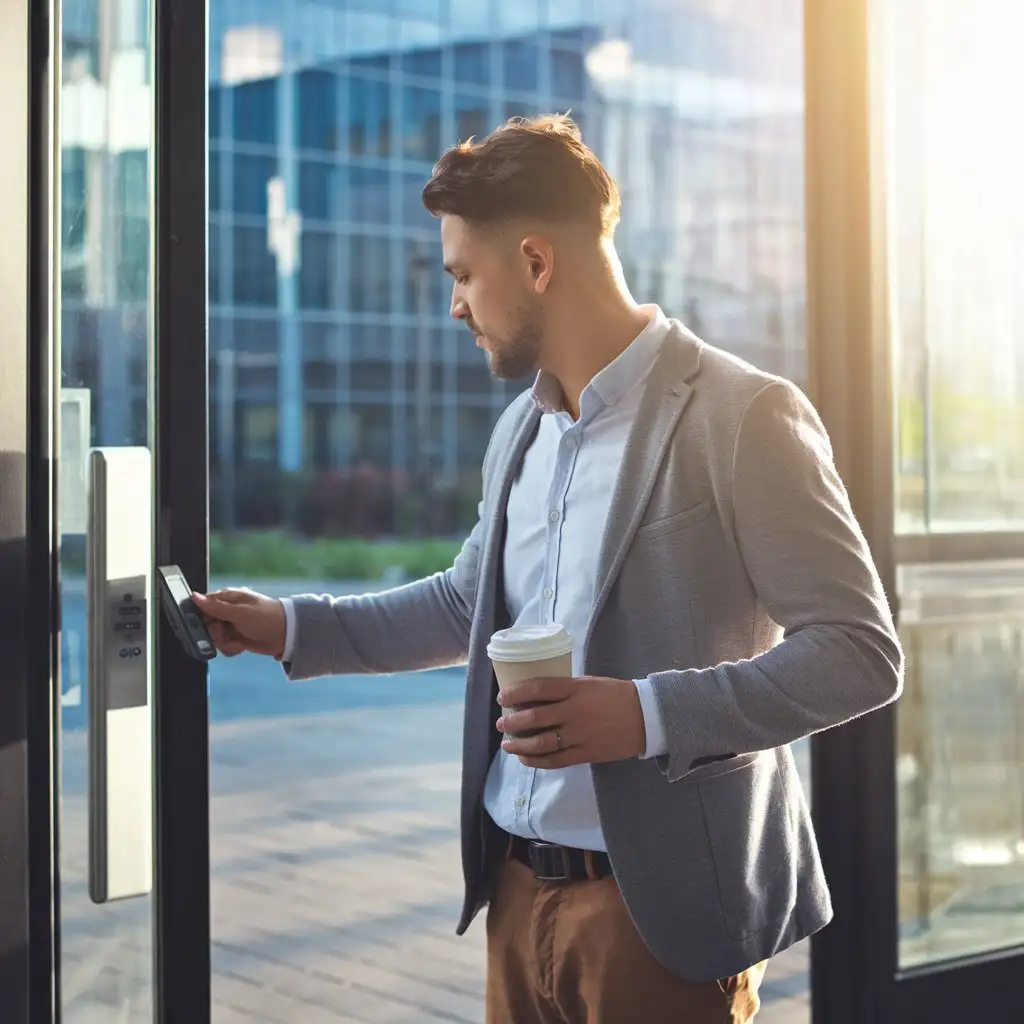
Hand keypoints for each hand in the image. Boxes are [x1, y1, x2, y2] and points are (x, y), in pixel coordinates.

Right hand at [191, 588, 286, 658]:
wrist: (288, 635)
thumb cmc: (267, 617)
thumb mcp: (240, 612)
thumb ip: (216, 607)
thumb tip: (194, 597)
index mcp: (228, 598)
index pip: (203, 607)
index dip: (202, 619)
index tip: (209, 627)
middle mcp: (228, 611)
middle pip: (206, 625)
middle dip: (214, 634)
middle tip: (225, 635)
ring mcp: (232, 625)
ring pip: (214, 638)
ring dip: (224, 643)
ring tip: (237, 642)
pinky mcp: (236, 638)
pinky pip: (224, 646)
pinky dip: (231, 648)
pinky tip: (241, 646)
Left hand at [497, 676, 646, 767]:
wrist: (646, 716)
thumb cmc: (614, 695)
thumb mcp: (588, 683)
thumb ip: (564, 689)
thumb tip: (534, 695)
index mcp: (575, 689)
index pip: (538, 688)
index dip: (516, 693)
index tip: (502, 698)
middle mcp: (575, 712)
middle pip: (535, 718)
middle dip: (512, 722)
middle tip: (501, 724)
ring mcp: (580, 735)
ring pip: (542, 743)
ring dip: (520, 745)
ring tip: (507, 745)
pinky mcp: (586, 753)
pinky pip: (556, 760)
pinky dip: (537, 761)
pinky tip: (526, 758)